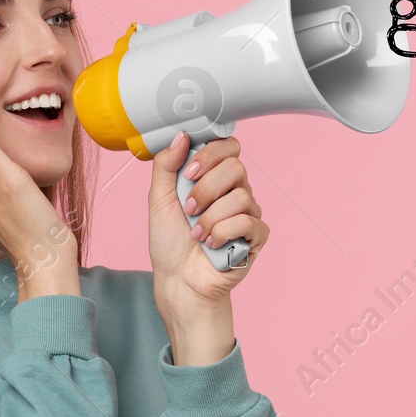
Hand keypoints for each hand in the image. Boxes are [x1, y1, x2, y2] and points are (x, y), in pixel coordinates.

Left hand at [147, 132, 268, 308]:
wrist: (178, 280)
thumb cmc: (169, 242)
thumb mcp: (158, 199)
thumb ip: (166, 166)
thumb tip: (181, 136)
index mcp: (214, 178)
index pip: (228, 147)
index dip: (211, 154)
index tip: (188, 173)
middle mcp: (234, 191)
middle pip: (236, 168)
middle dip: (206, 189)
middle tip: (189, 209)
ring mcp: (248, 213)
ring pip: (242, 196)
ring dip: (211, 218)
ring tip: (197, 234)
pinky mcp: (256, 236)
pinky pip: (248, 222)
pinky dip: (223, 233)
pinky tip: (212, 245)